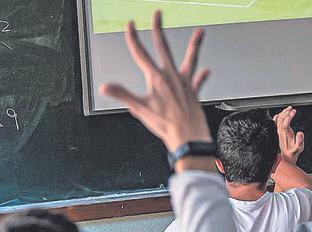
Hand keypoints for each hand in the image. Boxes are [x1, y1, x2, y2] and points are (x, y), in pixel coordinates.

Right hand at [99, 12, 211, 151]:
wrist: (187, 135)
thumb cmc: (165, 124)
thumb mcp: (139, 109)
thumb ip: (122, 95)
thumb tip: (106, 87)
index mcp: (156, 78)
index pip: (141, 54)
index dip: (133, 39)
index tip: (130, 26)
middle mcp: (171, 75)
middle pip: (163, 47)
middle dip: (158, 29)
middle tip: (157, 15)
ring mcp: (184, 82)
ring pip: (189, 58)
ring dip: (194, 45)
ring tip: (200, 32)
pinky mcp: (193, 91)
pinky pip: (198, 80)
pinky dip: (202, 76)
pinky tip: (206, 70)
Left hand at [274, 106, 303, 165]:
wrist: (286, 156)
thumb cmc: (293, 151)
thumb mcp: (299, 148)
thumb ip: (300, 140)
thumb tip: (300, 133)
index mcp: (285, 135)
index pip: (285, 124)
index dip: (289, 117)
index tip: (294, 112)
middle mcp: (280, 133)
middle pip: (280, 120)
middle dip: (286, 113)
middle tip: (292, 109)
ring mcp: (278, 132)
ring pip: (278, 120)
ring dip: (283, 113)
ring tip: (289, 108)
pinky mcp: (278, 132)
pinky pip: (276, 123)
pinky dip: (278, 117)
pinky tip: (280, 114)